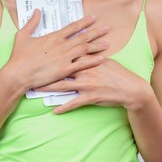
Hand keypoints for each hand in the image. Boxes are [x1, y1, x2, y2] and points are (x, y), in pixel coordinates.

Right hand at [4, 10, 109, 92]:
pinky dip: (93, 60)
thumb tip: (37, 11)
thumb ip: (32, 22)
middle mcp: (61, 45)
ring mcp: (64, 58)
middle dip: (96, 32)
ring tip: (107, 43)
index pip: (73, 27)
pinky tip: (102, 58)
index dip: (84, 22)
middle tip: (107, 28)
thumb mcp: (23, 35)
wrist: (18, 73)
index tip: (93, 18)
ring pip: (85, 49)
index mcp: (53, 37)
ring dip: (97, 45)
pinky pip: (82, 64)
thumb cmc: (19, 56)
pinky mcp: (64, 70)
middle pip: (83, 37)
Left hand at [34, 58, 151, 113]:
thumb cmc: (118, 73)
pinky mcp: (90, 97)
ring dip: (49, 88)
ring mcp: (87, 84)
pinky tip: (54, 111)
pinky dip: (63, 107)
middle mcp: (85, 70)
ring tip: (36, 89)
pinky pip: (73, 103)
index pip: (67, 55)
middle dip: (45, 71)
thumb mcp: (105, 60)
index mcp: (87, 59)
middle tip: (31, 71)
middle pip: (60, 69)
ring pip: (63, 85)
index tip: (39, 55)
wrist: (130, 88)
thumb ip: (91, 56)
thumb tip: (82, 50)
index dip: (52, 55)